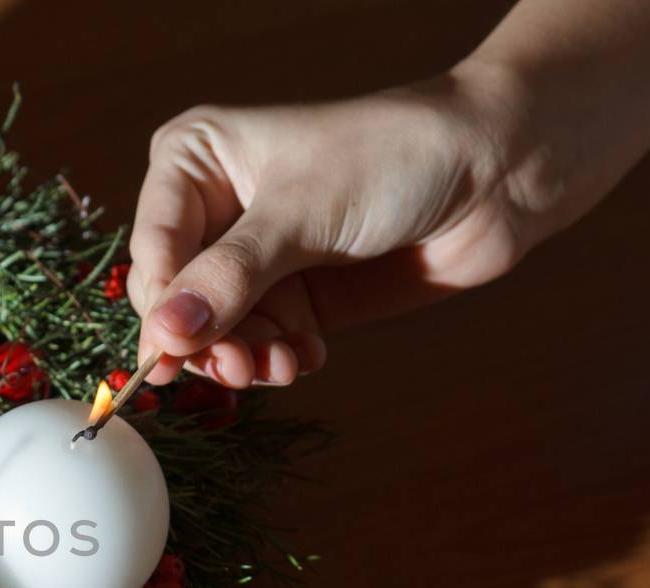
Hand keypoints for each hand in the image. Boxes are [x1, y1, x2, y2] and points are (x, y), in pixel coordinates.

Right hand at [129, 69, 532, 387]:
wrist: (497, 169)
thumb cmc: (391, 156)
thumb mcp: (299, 214)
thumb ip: (229, 280)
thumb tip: (165, 337)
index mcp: (194, 161)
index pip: (153, 250)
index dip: (163, 307)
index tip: (176, 353)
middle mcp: (214, 210)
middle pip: (176, 299)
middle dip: (206, 340)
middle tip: (238, 369)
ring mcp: (253, 256)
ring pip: (216, 331)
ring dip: (242, 359)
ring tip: (279, 368)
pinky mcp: (293, 294)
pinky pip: (259, 342)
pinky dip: (275, 360)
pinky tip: (306, 358)